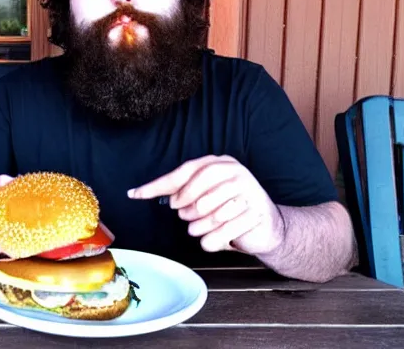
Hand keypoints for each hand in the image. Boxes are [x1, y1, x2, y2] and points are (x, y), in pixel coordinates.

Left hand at [128, 155, 285, 255]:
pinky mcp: (255, 213)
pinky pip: (222, 232)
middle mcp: (234, 172)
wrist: (267, 225)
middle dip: (185, 208)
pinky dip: (212, 241)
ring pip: (207, 213)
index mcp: (220, 163)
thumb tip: (147, 192)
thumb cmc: (230, 207)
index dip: (159, 185)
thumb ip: (181, 190)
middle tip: (185, 215)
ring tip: (198, 228)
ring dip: (198, 227)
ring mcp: (248, 191)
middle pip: (195, 191)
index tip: (136, 194)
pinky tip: (214, 239)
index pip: (183, 172)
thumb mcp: (206, 193)